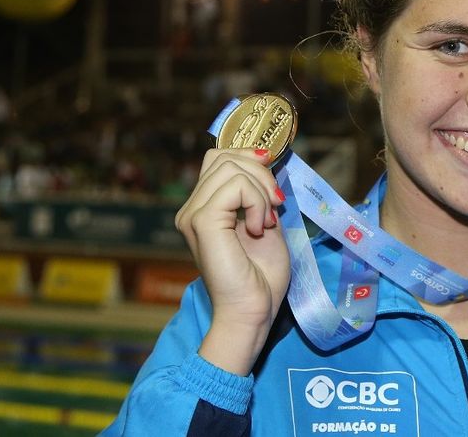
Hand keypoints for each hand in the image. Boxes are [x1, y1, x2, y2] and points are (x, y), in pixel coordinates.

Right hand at [175, 148, 290, 373]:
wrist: (252, 311)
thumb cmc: (261, 277)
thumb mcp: (266, 222)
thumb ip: (260, 193)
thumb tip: (267, 160)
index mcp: (204, 207)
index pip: (219, 158)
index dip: (250, 160)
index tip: (273, 189)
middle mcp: (192, 208)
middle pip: (224, 156)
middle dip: (260, 172)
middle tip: (276, 206)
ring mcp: (193, 214)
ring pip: (230, 166)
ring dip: (261, 190)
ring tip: (267, 222)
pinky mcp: (202, 222)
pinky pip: (235, 186)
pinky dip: (257, 202)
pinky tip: (260, 227)